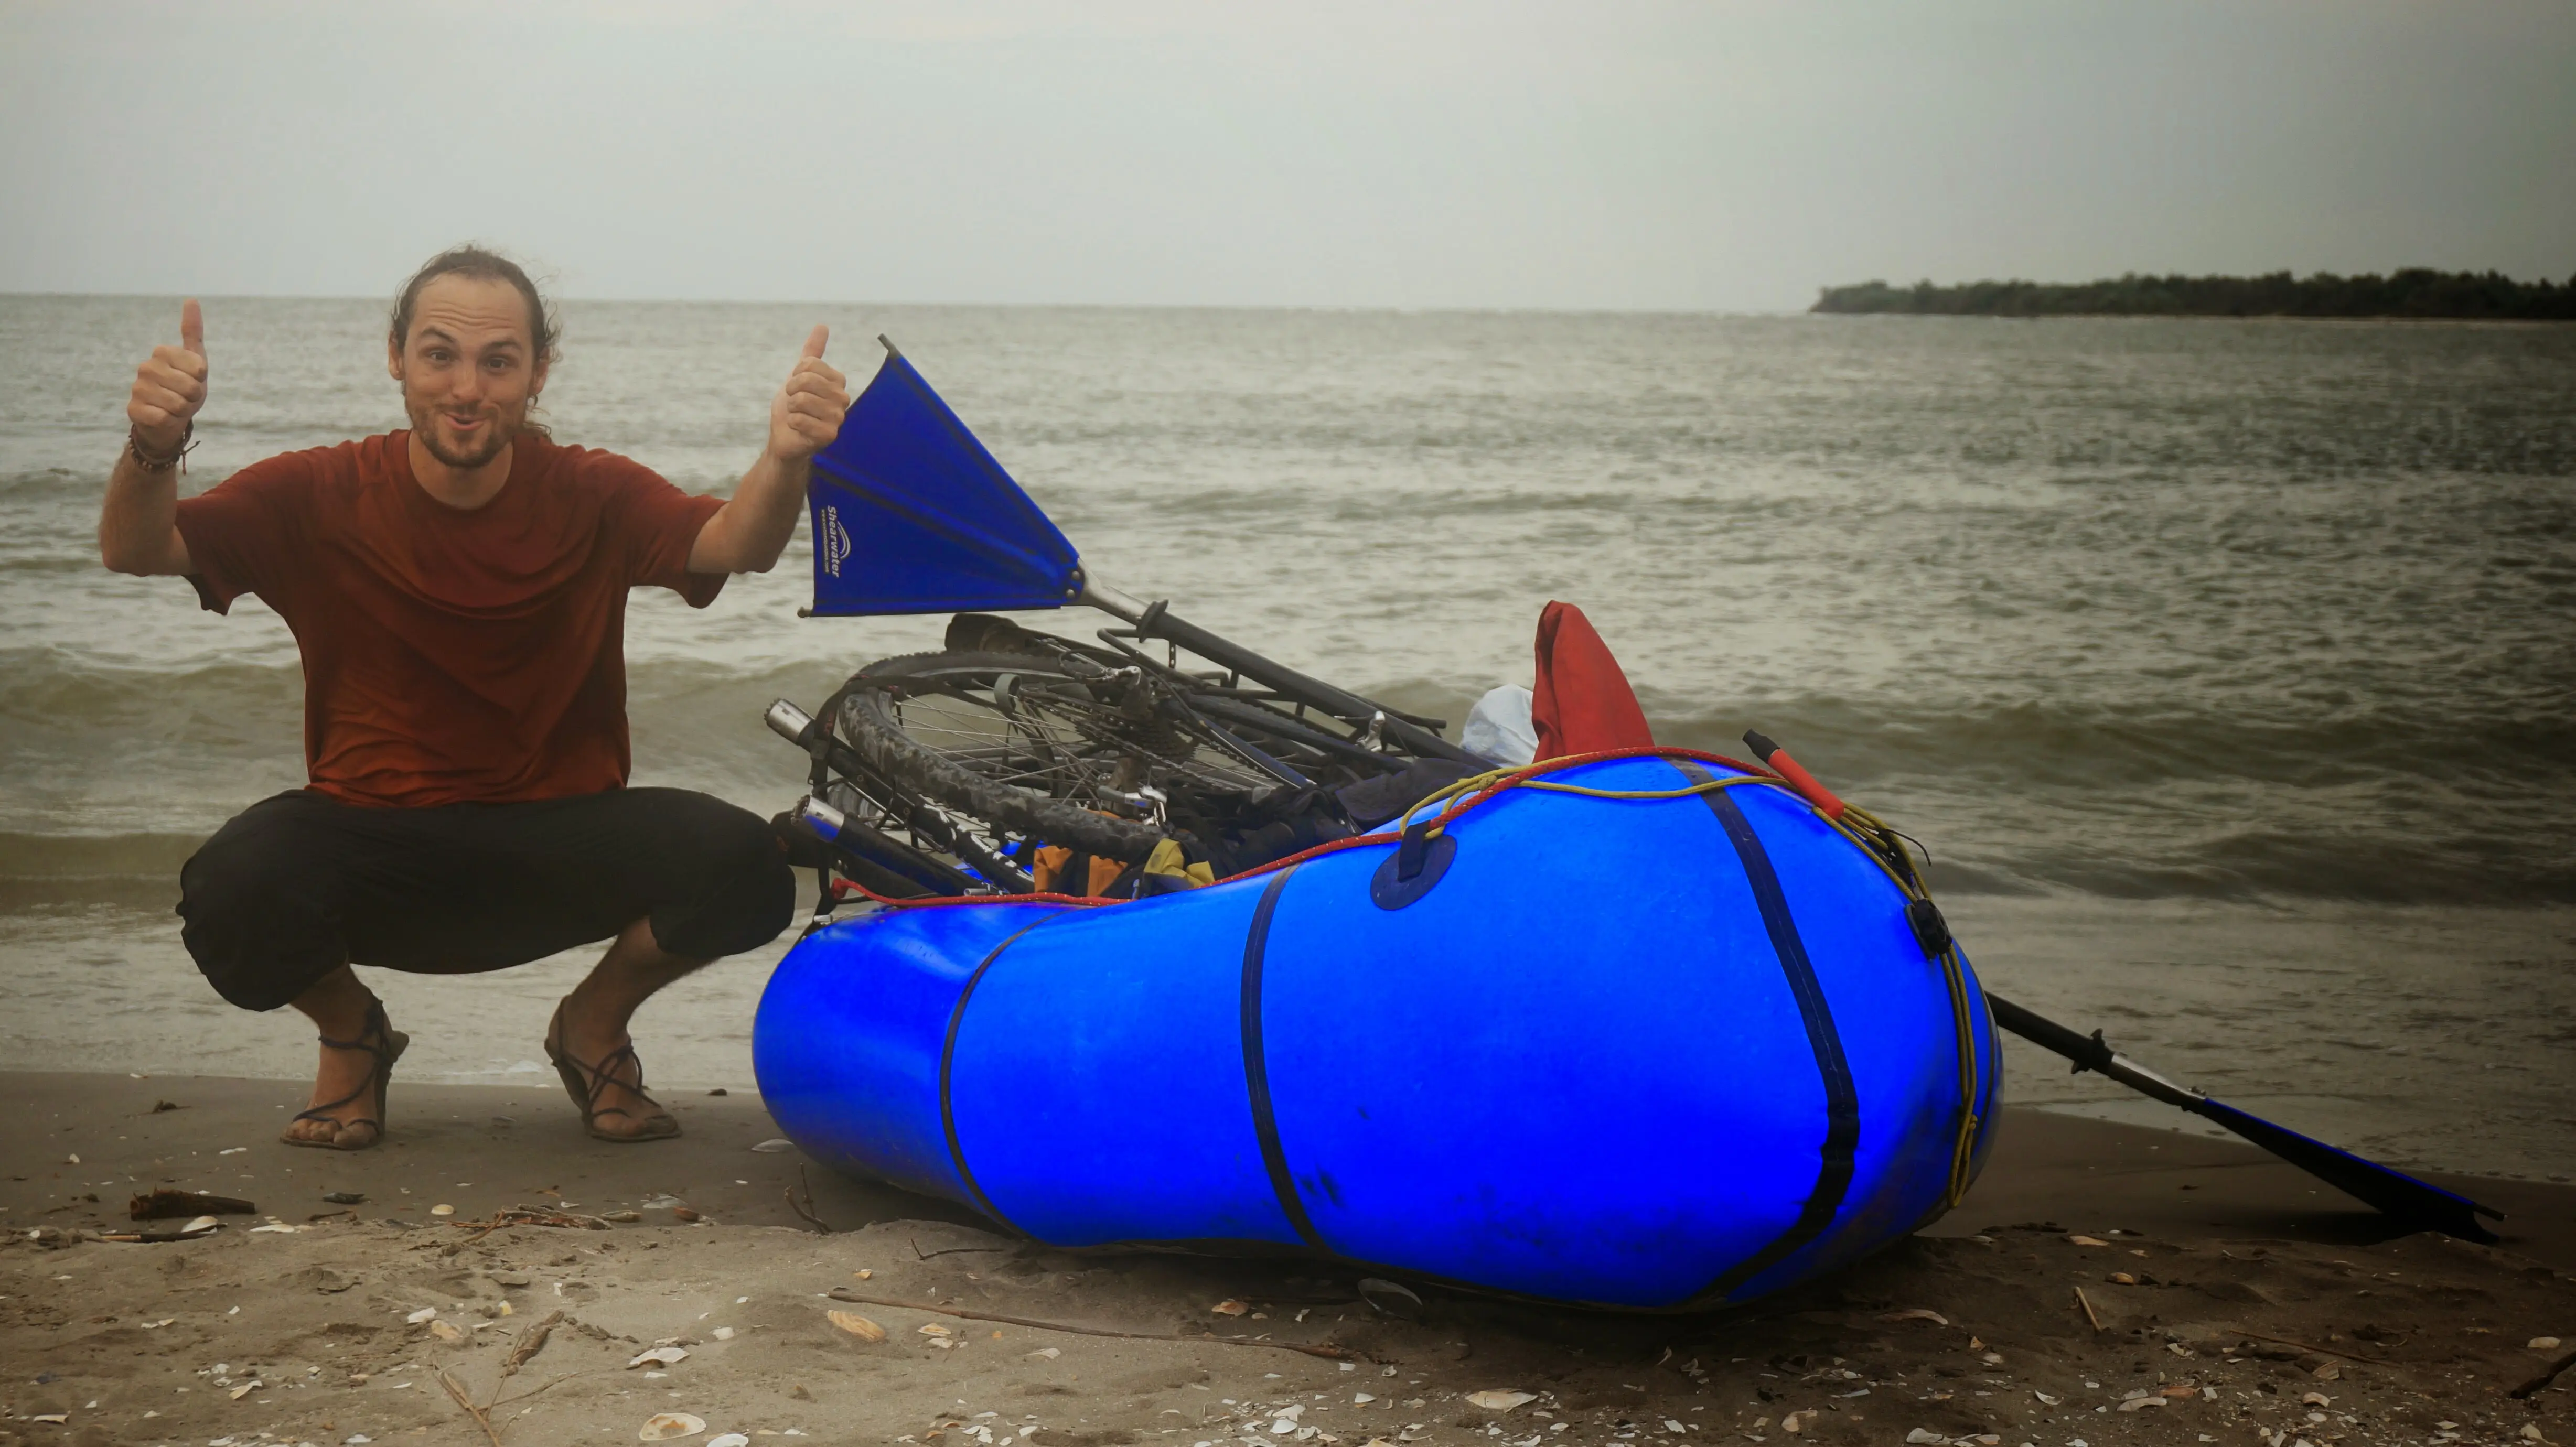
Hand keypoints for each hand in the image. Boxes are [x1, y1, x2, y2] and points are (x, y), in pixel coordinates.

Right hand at [128, 299, 207, 452]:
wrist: (171, 419)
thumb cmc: (186, 388)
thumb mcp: (196, 360)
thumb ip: (193, 331)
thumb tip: (191, 299)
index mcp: (162, 352)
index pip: (198, 368)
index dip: (201, 379)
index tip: (194, 379)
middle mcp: (145, 367)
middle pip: (189, 387)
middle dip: (194, 397)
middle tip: (185, 397)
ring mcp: (137, 388)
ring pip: (177, 403)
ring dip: (182, 409)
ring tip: (175, 407)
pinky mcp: (133, 410)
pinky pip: (163, 417)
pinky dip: (169, 420)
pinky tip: (163, 416)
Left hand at [767, 325, 848, 463]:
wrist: (786, 436)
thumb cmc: (794, 406)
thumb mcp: (799, 375)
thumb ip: (812, 352)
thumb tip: (822, 326)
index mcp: (838, 381)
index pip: (810, 363)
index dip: (795, 374)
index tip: (796, 387)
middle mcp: (842, 398)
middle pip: (806, 380)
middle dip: (791, 391)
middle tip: (794, 402)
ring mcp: (837, 417)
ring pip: (801, 399)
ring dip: (791, 408)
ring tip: (797, 415)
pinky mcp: (829, 435)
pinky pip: (800, 419)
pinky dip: (792, 423)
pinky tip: (799, 428)